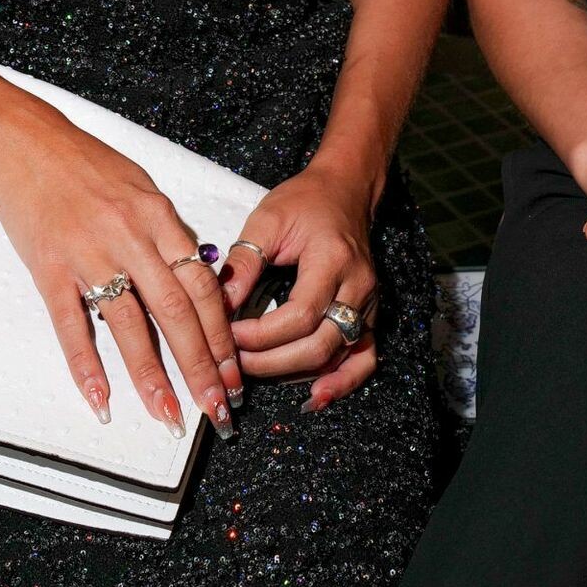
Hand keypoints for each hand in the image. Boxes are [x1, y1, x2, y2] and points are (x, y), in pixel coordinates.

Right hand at [0, 103, 242, 437]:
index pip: (202, 285)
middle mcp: (130, 236)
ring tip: (168, 415)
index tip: (234, 371)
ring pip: (128, 325)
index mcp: (158, 216)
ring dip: (151, 376)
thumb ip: (167, 232)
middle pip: (176, 310)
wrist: (25, 140)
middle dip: (200, 365)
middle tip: (216, 407)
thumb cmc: (86, 164)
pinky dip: (86, 367)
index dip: (222, 333)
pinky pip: (72, 325)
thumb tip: (195, 275)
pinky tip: (101, 400)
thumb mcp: (141, 187)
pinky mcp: (49, 268)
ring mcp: (89, 253)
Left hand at [225, 164, 378, 413]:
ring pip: (338, 356)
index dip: (261, 335)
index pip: (300, 315)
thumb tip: (218, 306)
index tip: (229, 335)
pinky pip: (363, 357)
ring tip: (257, 373)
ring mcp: (368, 302)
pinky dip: (342, 381)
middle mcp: (357, 286)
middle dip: (272, 362)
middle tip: (235, 361)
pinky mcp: (368, 313)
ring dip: (296, 374)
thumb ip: (245, 262)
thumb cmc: (304, 201)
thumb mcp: (267, 219)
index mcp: (333, 259)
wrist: (345, 190)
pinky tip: (315, 396)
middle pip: (319, 345)